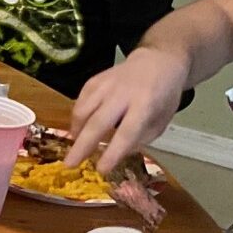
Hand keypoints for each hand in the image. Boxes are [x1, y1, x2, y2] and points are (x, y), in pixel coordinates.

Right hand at [65, 48, 190, 171]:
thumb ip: (141, 138)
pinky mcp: (94, 80)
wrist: (157, 63)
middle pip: (98, 122)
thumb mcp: (162, 120)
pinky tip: (79, 129)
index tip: (102, 169)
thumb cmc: (162, 96)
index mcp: (146, 104)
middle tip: (70, 164)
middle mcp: (123, 93)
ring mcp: (105, 85)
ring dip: (77, 132)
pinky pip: (79, 102)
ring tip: (76, 146)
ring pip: (83, 111)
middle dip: (82, 145)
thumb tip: (116, 153)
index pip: (127, 131)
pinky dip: (76, 119)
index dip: (113, 152)